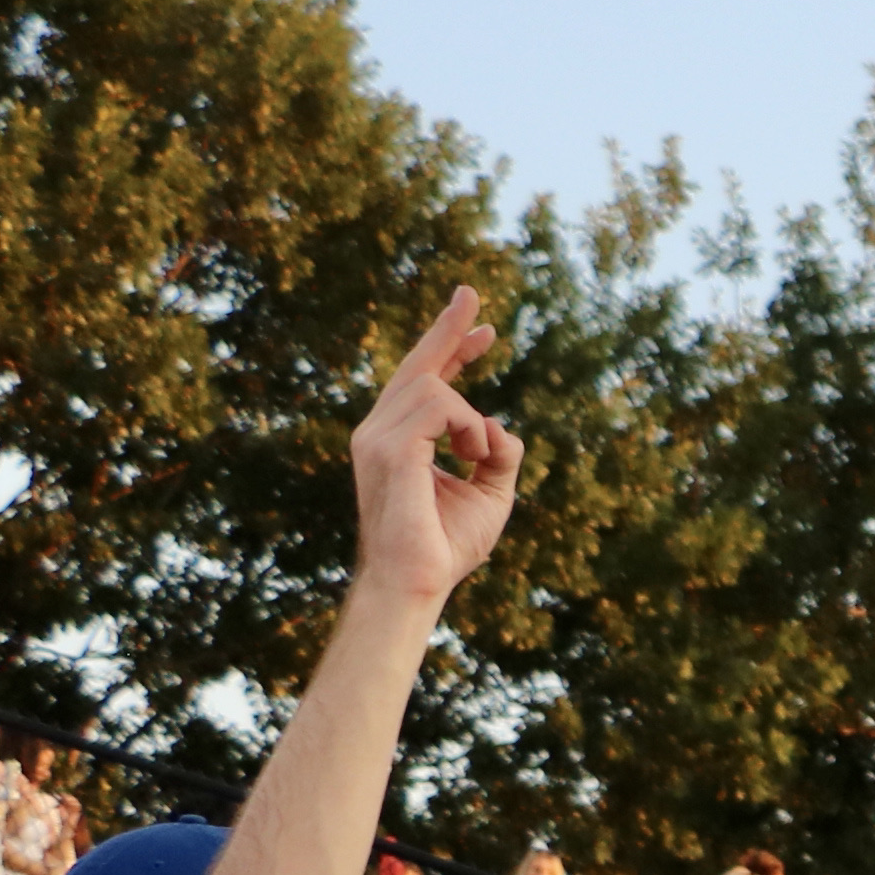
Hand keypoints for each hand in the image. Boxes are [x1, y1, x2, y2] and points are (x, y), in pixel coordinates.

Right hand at [347, 286, 519, 608]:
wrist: (415, 583)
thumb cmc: (446, 547)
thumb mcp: (490, 494)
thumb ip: (499, 454)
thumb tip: (497, 423)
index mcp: (398, 440)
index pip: (425, 384)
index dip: (453, 351)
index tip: (484, 328)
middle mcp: (378, 432)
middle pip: (417, 367)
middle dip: (448, 330)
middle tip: (472, 292)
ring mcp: (375, 437)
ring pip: (434, 387)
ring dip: (470, 420)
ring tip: (476, 457)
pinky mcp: (386, 448)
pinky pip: (438, 406)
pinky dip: (465, 427)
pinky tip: (470, 455)